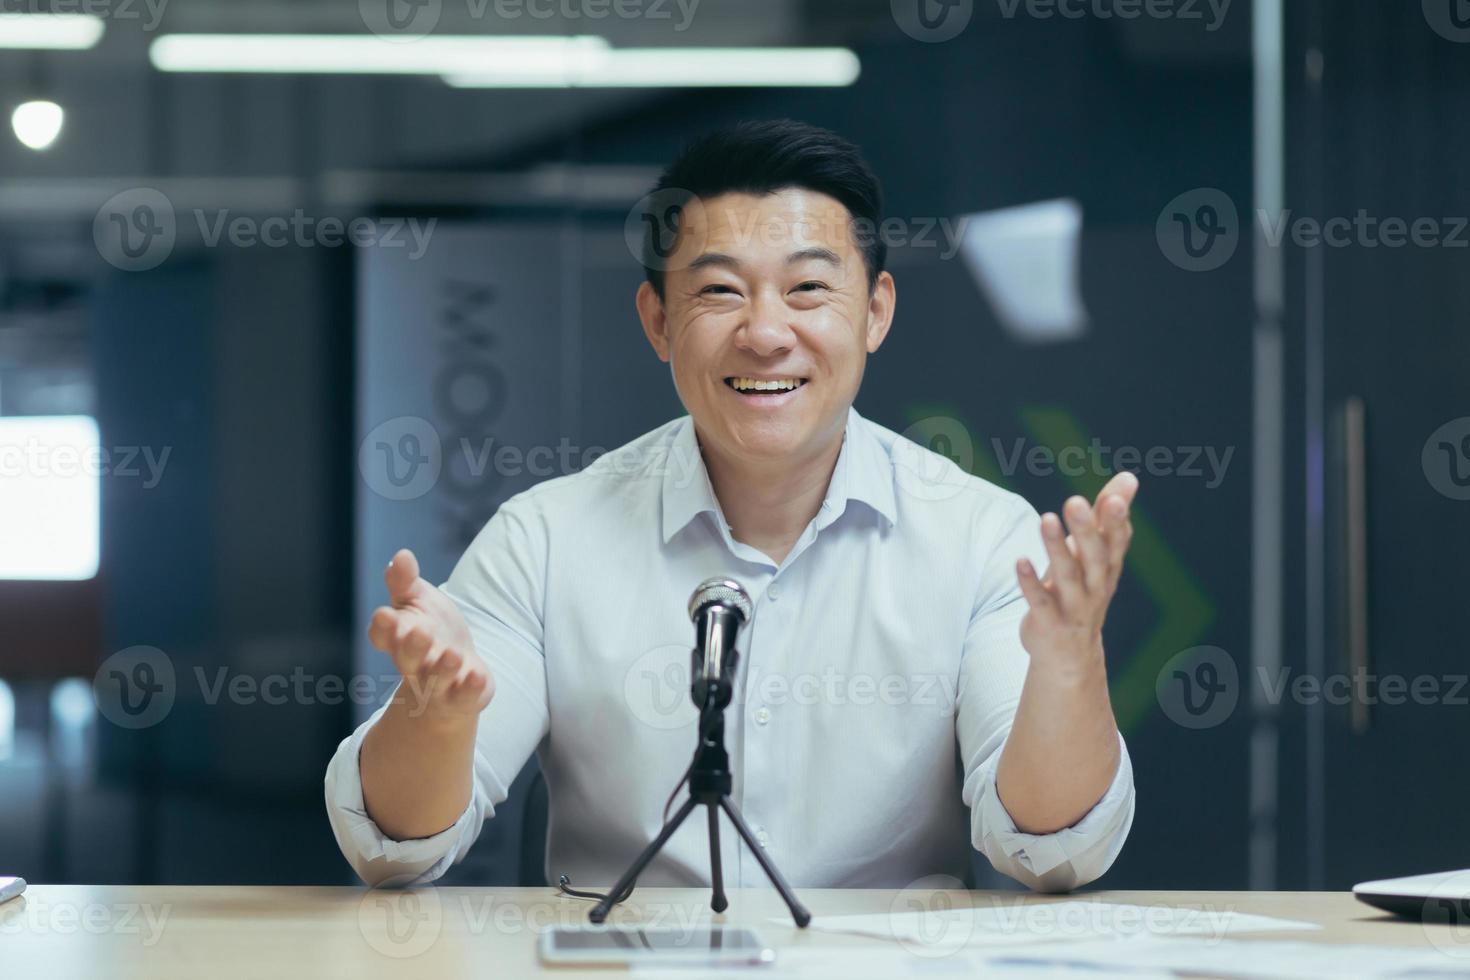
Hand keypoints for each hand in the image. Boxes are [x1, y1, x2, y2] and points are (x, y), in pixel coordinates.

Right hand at [367, 548, 494, 725]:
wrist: (457, 673)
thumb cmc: (431, 631)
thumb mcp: (418, 601)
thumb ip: (405, 582)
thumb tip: (401, 555)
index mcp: (399, 639)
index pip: (383, 636)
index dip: (383, 627)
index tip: (385, 614)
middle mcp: (414, 664)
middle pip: (406, 659)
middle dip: (412, 647)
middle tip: (420, 632)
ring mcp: (438, 685)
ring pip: (436, 680)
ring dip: (443, 669)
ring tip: (453, 654)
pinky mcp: (462, 697)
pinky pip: (464, 696)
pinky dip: (470, 688)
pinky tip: (477, 676)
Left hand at [1015, 471, 1138, 669]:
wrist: (1071, 655)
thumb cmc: (1084, 592)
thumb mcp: (1097, 556)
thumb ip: (1107, 516)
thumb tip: (1129, 476)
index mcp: (1108, 568)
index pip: (1117, 542)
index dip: (1116, 521)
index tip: (1115, 496)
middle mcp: (1096, 587)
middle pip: (1095, 557)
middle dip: (1087, 530)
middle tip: (1075, 501)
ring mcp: (1073, 606)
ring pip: (1067, 576)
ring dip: (1056, 548)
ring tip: (1046, 518)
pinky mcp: (1049, 621)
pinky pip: (1040, 601)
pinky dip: (1030, 581)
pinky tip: (1019, 560)